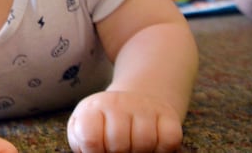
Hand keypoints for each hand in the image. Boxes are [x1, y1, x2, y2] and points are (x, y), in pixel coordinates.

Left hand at [67, 91, 182, 152]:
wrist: (130, 103)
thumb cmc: (102, 125)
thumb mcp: (82, 130)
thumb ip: (81, 144)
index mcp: (93, 108)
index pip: (91, 137)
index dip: (94, 151)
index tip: (98, 149)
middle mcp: (118, 103)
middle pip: (119, 143)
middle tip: (117, 148)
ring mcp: (144, 107)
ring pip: (145, 142)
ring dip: (140, 152)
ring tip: (133, 147)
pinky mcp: (167, 114)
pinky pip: (170, 140)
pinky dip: (163, 150)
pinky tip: (152, 145)